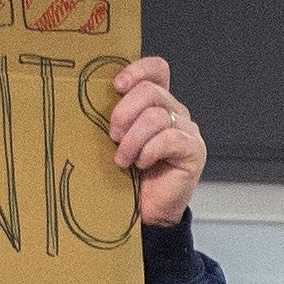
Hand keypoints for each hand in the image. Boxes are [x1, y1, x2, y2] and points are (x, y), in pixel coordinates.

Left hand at [108, 56, 205, 228]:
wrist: (144, 214)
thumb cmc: (128, 177)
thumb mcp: (117, 140)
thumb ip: (116, 117)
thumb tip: (91, 95)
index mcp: (158, 103)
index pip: (157, 70)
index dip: (138, 70)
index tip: (116, 87)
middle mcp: (176, 112)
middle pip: (151, 92)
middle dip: (125, 113)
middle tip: (113, 136)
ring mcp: (188, 131)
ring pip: (156, 116)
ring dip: (132, 139)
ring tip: (122, 159)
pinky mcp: (193, 150)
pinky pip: (169, 138)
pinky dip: (149, 151)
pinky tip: (141, 164)